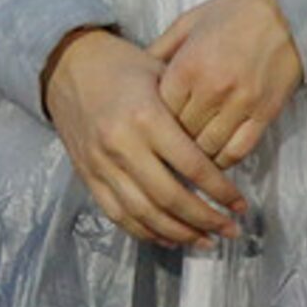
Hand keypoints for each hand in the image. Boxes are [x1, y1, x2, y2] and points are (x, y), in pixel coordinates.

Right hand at [41, 27, 244, 248]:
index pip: (191, 165)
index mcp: (146, 116)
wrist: (67, 65)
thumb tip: (224, 146)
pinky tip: (170, 239)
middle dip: (205, 219)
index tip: (240, 204)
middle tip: (230, 230)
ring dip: (179, 233)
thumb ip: (187, 111)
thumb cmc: (122, 65)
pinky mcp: (88, 177)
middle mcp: (122, 145)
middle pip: (169, 197)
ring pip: (144, 214)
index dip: (220, 191)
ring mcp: (101, 165)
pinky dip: (145, 232)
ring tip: (206, 240)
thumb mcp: (161, 74)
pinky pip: (118, 215)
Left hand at [150, 0, 304, 166]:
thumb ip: (161, 49)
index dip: (155, 120)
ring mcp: (240, 104)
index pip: (160, 111)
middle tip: (168, 143)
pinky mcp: (264, 114)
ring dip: (197, 154)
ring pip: (207, 148)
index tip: (153, 123)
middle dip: (173, 139)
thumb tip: (136, 74)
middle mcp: (212, 89)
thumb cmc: (235, 11)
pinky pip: (238, 151)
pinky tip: (216, 158)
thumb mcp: (189, 21)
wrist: (288, 10)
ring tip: (190, 154)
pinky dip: (223, 160)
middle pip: (181, 134)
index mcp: (189, 65)